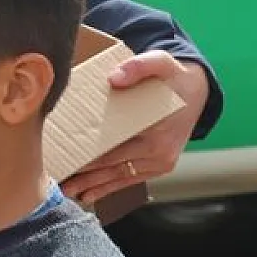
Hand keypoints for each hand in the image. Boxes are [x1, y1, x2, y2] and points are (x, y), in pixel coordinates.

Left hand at [61, 51, 209, 207]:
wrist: (196, 90)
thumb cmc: (172, 76)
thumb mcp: (159, 62)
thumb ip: (138, 66)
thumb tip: (115, 78)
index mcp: (158, 132)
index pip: (116, 149)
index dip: (90, 158)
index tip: (67, 160)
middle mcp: (161, 153)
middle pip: (116, 168)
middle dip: (87, 178)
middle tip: (60, 185)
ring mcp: (161, 162)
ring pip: (122, 177)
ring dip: (96, 187)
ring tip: (70, 192)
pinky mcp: (160, 166)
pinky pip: (132, 178)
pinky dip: (111, 187)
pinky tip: (91, 194)